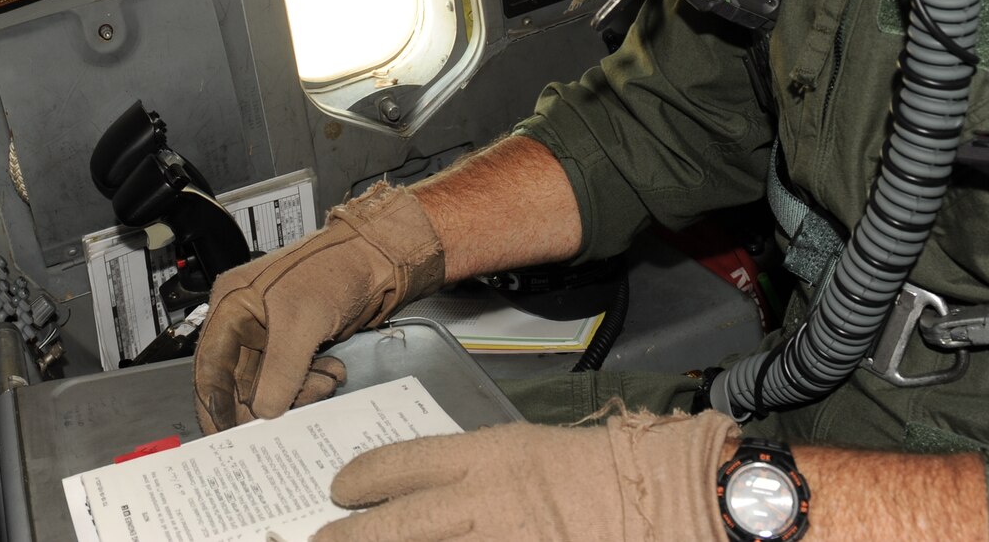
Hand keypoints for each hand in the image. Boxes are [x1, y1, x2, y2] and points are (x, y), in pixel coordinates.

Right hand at [193, 183, 443, 431]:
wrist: (379, 257)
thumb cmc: (333, 271)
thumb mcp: (300, 322)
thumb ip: (280, 372)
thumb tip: (265, 414)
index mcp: (232, 305)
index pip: (211, 365)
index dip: (214, 404)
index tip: (225, 439)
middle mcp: (247, 320)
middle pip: (243, 380)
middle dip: (267, 401)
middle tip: (286, 421)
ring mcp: (274, 332)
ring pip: (274, 383)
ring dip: (300, 391)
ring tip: (326, 381)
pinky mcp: (300, 340)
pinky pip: (298, 376)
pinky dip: (315, 382)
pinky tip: (334, 372)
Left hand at [313, 410, 739, 541]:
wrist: (669, 501)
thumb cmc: (607, 472)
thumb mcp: (533, 456)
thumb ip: (479, 477)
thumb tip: (431, 501)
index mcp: (488, 458)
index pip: (401, 464)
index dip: (362, 479)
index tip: (340, 490)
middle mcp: (482, 505)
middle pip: (390, 526)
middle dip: (346, 539)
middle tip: (320, 541)